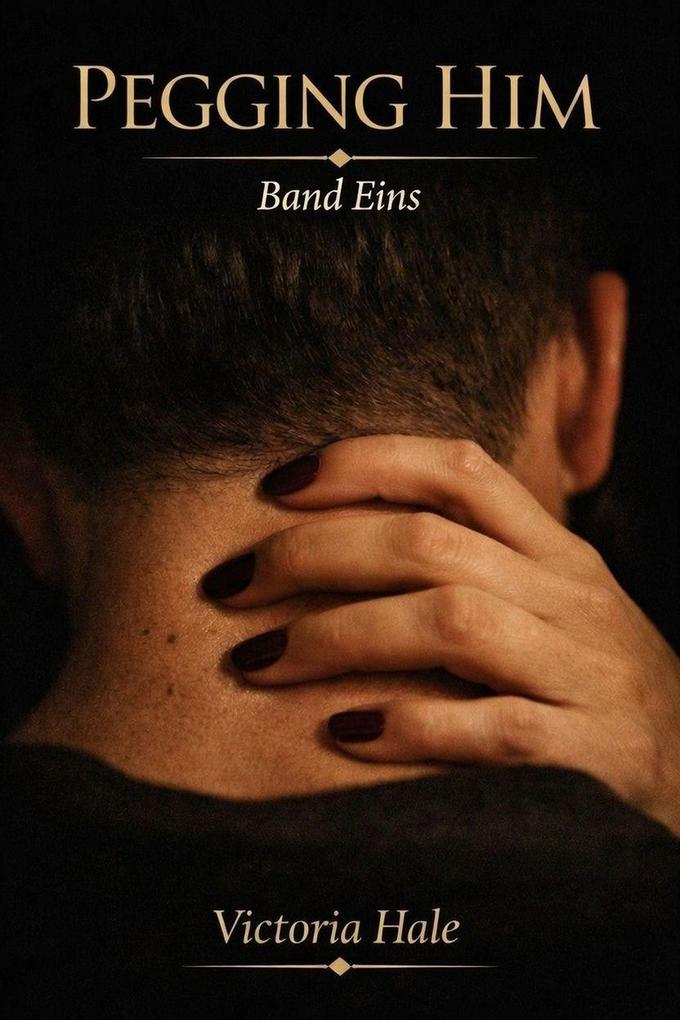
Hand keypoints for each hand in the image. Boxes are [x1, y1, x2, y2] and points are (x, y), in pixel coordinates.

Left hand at [203, 436, 679, 834]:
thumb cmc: (592, 679)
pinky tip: (343, 733)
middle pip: (427, 541)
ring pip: (451, 621)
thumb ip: (470, 565)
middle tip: (231, 585)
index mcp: (553, 549)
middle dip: (313, 554)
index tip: (276, 484)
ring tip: (259, 661)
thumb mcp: (547, 603)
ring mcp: (582, 669)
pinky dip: (411, 725)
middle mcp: (567, 594)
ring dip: (339, 636)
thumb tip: (336, 540)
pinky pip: (495, 728)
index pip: (458, 469)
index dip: (364, 462)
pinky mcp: (591, 750)